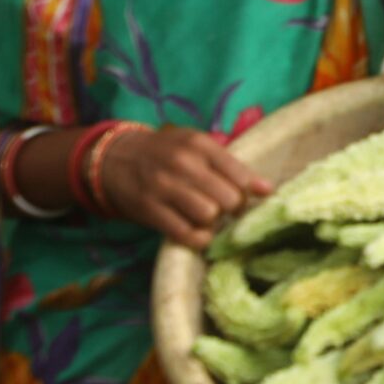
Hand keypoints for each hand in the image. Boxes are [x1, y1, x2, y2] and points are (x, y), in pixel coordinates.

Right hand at [96, 124, 272, 247]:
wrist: (115, 158)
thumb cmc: (166, 153)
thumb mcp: (197, 148)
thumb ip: (232, 166)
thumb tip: (268, 190)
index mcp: (199, 145)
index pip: (240, 175)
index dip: (247, 193)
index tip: (243, 197)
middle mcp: (182, 163)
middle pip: (228, 199)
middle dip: (232, 210)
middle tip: (224, 210)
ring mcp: (163, 187)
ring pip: (209, 216)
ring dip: (213, 223)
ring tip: (207, 217)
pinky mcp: (149, 210)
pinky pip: (186, 234)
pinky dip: (198, 239)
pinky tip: (196, 232)